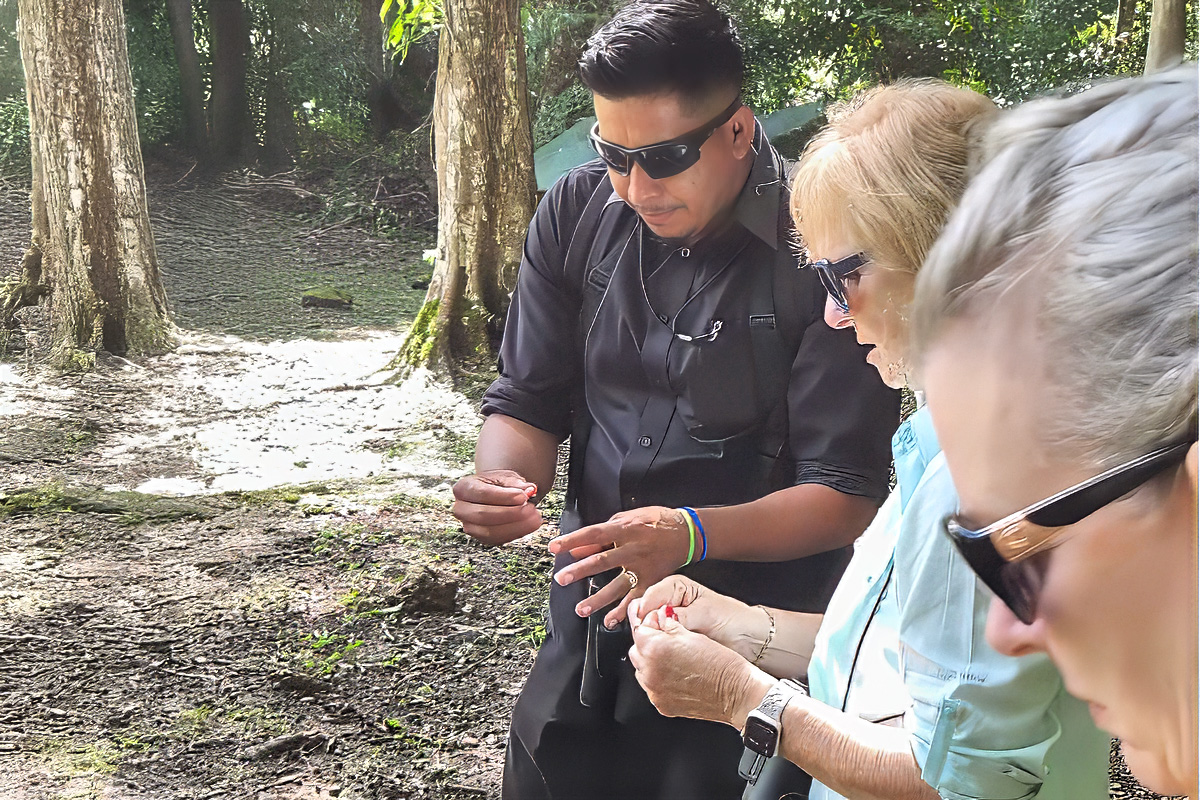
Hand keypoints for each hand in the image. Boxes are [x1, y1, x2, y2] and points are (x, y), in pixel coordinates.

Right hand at [451, 469, 540, 545]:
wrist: (495, 492)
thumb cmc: (498, 483)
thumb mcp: (506, 477)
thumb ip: (517, 483)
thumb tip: (530, 489)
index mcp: (463, 488)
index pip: (482, 493)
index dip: (504, 497)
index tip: (523, 497)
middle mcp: (461, 509)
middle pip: (483, 515)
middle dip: (510, 514)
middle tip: (531, 509)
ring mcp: (469, 526)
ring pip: (490, 531)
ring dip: (515, 526)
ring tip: (535, 517)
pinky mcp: (481, 538)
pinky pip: (498, 539)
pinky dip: (516, 533)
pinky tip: (529, 525)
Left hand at [548, 506, 689, 626]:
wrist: (688, 533)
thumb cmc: (656, 522)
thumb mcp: (629, 519)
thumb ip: (603, 534)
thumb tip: (579, 548)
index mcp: (625, 529)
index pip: (594, 533)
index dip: (573, 540)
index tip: (554, 547)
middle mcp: (633, 549)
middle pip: (602, 561)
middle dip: (580, 571)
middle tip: (561, 579)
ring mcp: (643, 567)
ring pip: (617, 585)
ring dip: (598, 599)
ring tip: (580, 609)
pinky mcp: (652, 581)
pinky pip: (636, 599)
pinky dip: (623, 612)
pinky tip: (609, 621)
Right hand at [628, 575, 757, 653]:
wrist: (748, 639)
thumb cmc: (732, 620)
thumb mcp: (705, 614)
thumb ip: (680, 616)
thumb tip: (658, 620)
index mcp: (674, 586)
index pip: (649, 596)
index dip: (645, 612)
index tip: (647, 625)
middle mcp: (667, 602)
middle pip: (644, 612)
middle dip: (644, 625)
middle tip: (652, 636)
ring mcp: (667, 621)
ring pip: (647, 629)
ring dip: (649, 638)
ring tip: (658, 644)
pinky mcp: (670, 638)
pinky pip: (655, 642)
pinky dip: (656, 647)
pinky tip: (661, 651)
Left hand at [629, 609, 770, 726]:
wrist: (736, 694)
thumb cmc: (721, 664)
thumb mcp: (693, 634)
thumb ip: (669, 624)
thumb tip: (660, 617)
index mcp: (655, 649)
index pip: (640, 630)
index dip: (652, 624)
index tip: (661, 623)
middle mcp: (650, 671)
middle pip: (637, 650)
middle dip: (650, 644)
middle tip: (670, 641)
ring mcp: (654, 690)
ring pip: (642, 670)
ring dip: (653, 663)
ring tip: (676, 660)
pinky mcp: (661, 705)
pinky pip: (653, 688)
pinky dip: (660, 680)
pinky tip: (679, 676)